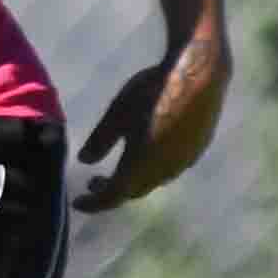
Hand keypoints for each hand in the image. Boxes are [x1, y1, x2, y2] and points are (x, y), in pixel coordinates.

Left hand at [77, 24, 231, 212]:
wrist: (200, 74)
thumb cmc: (152, 91)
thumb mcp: (117, 113)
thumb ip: (100, 141)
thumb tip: (84, 161)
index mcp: (140, 167)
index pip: (113, 197)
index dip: (94, 204)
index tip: (78, 202)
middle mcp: (164, 171)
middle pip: (134, 190)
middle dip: (112, 190)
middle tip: (95, 182)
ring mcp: (185, 161)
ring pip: (154, 180)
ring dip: (135, 180)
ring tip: (121, 168)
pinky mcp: (198, 149)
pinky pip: (171, 168)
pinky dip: (153, 169)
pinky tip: (149, 153)